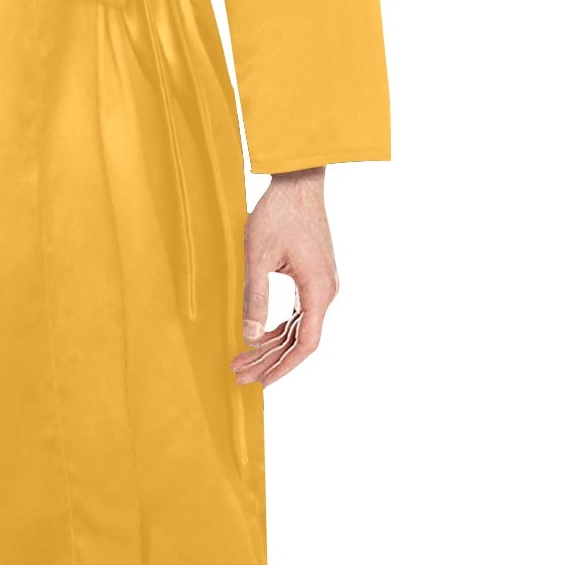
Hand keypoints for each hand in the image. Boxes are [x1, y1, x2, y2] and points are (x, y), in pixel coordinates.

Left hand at [231, 167, 336, 386]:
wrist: (298, 182)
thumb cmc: (278, 214)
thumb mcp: (258, 256)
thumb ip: (255, 297)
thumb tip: (250, 336)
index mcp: (318, 290)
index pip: (305, 344)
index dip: (284, 367)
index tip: (262, 382)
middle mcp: (326, 291)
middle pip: (299, 340)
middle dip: (270, 360)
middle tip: (239, 375)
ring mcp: (322, 284)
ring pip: (298, 327)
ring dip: (272, 345)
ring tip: (242, 360)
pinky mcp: (314, 277)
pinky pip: (298, 313)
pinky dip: (279, 327)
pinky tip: (259, 337)